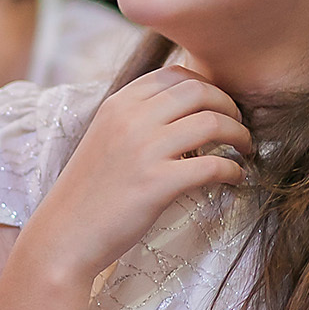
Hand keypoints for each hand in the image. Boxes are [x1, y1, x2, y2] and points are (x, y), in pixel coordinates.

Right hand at [24, 66, 250, 285]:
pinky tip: (235, 178)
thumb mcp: (105, 138)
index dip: (207, 85)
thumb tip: (183, 107)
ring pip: (212, 122)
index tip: (219, 105)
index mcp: (118, 104)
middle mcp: (131, 119)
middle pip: (199, 91)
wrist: (64, 235)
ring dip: (238, 135)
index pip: (175, 74)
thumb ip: (137, 118)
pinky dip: (233, 169)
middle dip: (228, 105)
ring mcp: (144, 150)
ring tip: (244, 150)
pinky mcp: (157, 183)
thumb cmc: (89, 192)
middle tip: (239, 126)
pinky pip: (212, 165)